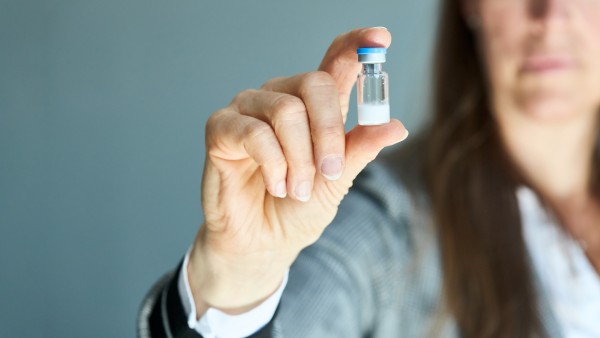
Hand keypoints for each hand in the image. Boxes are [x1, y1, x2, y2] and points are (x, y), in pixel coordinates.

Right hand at [188, 27, 407, 315]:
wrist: (264, 243)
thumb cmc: (298, 208)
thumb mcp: (338, 180)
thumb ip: (360, 149)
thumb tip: (396, 126)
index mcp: (314, 106)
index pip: (335, 62)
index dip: (356, 45)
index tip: (380, 38)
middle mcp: (282, 98)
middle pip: (315, 83)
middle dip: (329, 133)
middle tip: (330, 172)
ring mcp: (249, 109)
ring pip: (286, 110)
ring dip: (299, 159)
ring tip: (297, 190)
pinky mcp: (221, 127)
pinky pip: (254, 133)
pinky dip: (273, 165)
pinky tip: (276, 185)